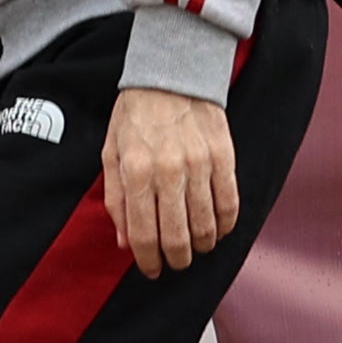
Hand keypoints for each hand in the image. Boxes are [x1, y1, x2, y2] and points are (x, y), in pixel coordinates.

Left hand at [102, 86, 240, 276]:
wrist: (173, 73)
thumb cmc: (136, 115)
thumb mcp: (111, 152)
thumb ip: (116, 199)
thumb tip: (125, 242)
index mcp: (136, 170)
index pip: (143, 233)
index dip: (147, 260)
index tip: (151, 268)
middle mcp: (168, 170)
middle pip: (178, 237)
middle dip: (176, 260)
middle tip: (174, 262)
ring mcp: (200, 164)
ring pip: (206, 227)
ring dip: (201, 247)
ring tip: (195, 247)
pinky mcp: (225, 157)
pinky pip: (230, 204)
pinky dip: (225, 226)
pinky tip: (217, 230)